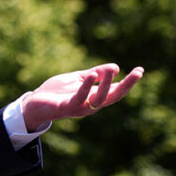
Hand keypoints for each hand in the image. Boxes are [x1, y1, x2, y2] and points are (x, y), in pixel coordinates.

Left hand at [21, 63, 143, 131]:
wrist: (34, 103)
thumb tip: (116, 67)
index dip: (129, 81)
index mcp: (94, 96)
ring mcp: (80, 108)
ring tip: (112, 70)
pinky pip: (79, 98)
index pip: (116, 89)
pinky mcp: (66, 107)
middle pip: (113, 97)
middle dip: (127, 85)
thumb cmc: (57, 92)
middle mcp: (91, 105)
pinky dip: (86, 87)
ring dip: (106, 84)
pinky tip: (92, 75)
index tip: (141, 69)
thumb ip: (95, 74)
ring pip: (99, 99)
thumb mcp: (78, 79)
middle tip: (138, 72)